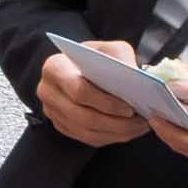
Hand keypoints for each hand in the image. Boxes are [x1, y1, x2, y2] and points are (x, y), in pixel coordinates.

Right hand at [29, 47, 156, 149]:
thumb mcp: (109, 48)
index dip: (106, 103)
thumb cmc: (94, 56)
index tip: (129, 108)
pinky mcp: (61, 125)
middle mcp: (48, 92)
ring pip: (86, 131)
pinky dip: (111, 137)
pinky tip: (129, 131)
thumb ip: (121, 59)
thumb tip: (136, 81)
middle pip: (82, 116)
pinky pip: (87, 138)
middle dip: (115, 123)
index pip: (79, 91)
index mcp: (55, 68)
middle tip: (140, 122)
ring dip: (116, 133)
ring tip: (139, 127)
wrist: (79, 66)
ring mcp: (52, 112)